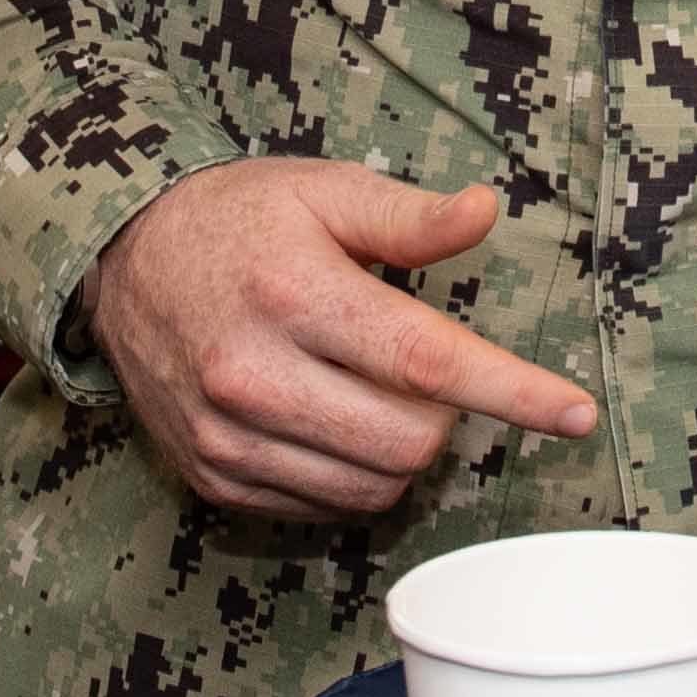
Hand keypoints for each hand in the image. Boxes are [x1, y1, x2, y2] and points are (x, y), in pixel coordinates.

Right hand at [83, 159, 597, 522]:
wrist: (120, 259)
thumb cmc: (237, 217)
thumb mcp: (321, 190)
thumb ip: (408, 216)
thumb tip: (486, 212)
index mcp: (294, 293)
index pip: (427, 362)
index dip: (513, 392)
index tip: (576, 413)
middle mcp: (254, 373)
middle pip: (410, 441)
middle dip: (447, 414)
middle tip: (423, 368)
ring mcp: (229, 434)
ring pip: (373, 486)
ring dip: (404, 449)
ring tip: (376, 392)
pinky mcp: (214, 474)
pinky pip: (325, 506)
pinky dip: (355, 476)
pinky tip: (335, 421)